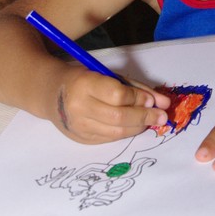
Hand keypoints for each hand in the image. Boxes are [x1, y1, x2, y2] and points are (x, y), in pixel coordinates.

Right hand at [50, 65, 170, 144]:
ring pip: (117, 132)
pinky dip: (127, 132)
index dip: (138, 98)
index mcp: (84, 84)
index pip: (117, 95)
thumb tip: (162, 102)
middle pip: (119, 117)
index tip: (152, 100)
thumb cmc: (86, 80)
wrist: (53, 95)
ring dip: (139, 126)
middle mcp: (79, 107)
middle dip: (145, 117)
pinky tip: (136, 125)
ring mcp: (79, 126)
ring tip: (152, 120)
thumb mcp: (107, 76)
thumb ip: (135, 88)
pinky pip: (111, 138)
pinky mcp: (83, 139)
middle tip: (162, 116)